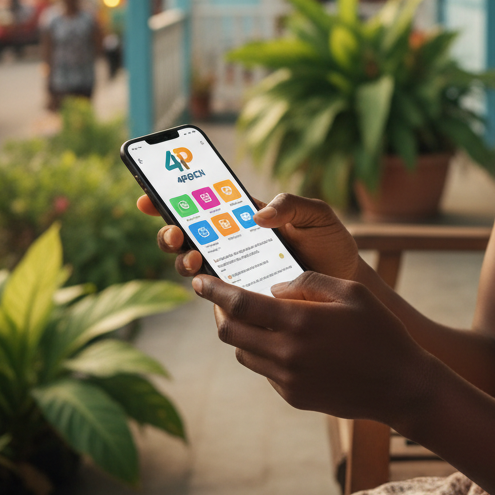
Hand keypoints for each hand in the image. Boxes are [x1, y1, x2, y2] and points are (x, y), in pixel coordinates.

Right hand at [136, 191, 361, 281]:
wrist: (347, 283)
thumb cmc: (331, 242)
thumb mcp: (317, 213)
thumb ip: (292, 204)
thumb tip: (259, 215)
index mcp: (245, 216)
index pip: (203, 205)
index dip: (170, 200)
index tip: (147, 197)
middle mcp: (233, 243)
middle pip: (187, 237)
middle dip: (170, 233)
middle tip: (176, 233)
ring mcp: (236, 271)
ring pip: (194, 267)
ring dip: (184, 261)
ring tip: (196, 258)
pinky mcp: (245, 297)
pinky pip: (217, 295)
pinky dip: (207, 290)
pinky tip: (212, 285)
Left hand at [197, 270, 429, 421]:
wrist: (400, 386)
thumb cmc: (380, 331)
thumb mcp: (351, 291)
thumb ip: (309, 282)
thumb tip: (275, 287)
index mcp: (299, 321)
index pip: (239, 304)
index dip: (214, 291)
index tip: (200, 281)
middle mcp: (287, 353)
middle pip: (230, 332)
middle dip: (219, 312)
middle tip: (222, 298)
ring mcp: (288, 379)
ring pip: (243, 353)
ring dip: (241, 333)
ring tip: (255, 317)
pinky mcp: (293, 396)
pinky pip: (264, 371)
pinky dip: (263, 352)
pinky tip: (283, 341)